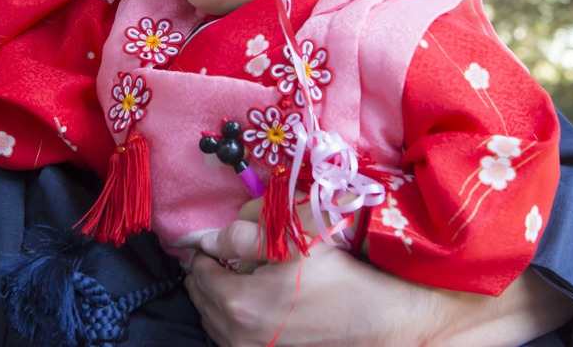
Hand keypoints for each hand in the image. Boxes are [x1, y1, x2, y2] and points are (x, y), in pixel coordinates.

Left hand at [186, 219, 407, 345]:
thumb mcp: (292, 243)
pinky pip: (229, 341)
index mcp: (240, 303)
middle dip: (202, 277)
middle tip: (209, 257)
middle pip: (202, 301)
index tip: (204, 243)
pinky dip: (225, 322)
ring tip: (220, 279)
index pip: (201, 274)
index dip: (200, 254)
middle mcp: (239, 335)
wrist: (373, 317)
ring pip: (213, 325)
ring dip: (211, 301)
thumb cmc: (335, 276)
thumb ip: (243, 237)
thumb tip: (208, 238)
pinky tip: (239, 307)